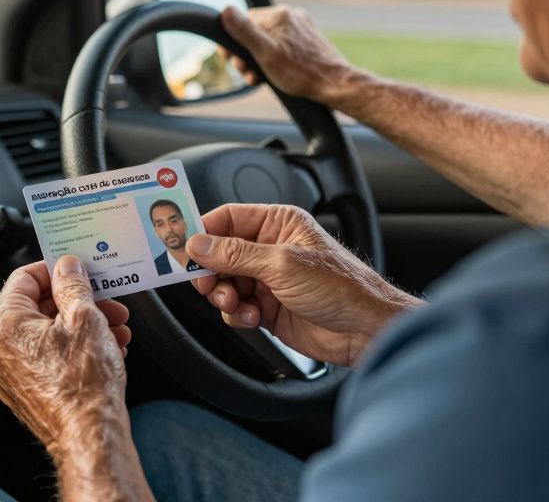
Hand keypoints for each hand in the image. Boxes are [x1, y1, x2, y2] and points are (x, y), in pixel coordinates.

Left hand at [0, 256, 132, 451]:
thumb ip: (73, 284)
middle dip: (79, 301)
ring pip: (49, 334)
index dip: (56, 269)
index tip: (78, 268)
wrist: (90, 437)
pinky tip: (106, 349)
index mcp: (4, 324)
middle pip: (39, 307)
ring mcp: (11, 374)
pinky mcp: (27, 392)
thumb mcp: (84, 317)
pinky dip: (75, 348)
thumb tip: (67, 267)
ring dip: (83, 325)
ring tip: (116, 330)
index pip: (24, 278)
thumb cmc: (83, 383)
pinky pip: (49, 358)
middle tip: (108, 302)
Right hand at [188, 204, 421, 366]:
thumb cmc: (341, 287)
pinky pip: (236, 307)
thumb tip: (199, 244)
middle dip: (211, 271)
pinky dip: (237, 314)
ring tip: (236, 303)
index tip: (183, 248)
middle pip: (220, 253)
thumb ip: (236, 254)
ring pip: (225, 283)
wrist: (365, 330)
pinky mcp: (268, 308)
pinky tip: (252, 317)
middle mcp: (271, 248)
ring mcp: (268, 279)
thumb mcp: (282, 264)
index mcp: (279, 223)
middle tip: (207, 284)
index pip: (228, 219)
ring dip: (224, 295)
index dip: (203, 232)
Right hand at [218, 5, 371, 106]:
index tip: (232, 60)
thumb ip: (245, 32)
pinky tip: (276, 73)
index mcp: (278, 15)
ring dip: (259, 58)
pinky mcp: (308, 38)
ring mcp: (301, 26)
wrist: (335, 84)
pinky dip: (275, 58)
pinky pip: (283, 44)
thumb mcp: (265, 54)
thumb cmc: (300, 73)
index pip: (243, 22)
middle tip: (248, 73)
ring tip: (261, 77)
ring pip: (269, 39)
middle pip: (256, 31)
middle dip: (246, 53)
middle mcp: (291, 15)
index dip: (234, 43)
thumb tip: (226, 11)